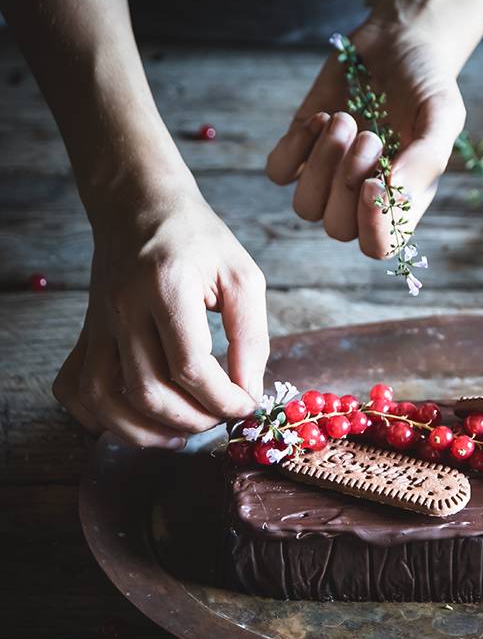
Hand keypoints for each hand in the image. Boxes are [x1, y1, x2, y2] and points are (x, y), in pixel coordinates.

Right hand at [53, 182, 268, 447]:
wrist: (140, 205)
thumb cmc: (199, 240)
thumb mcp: (242, 277)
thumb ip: (251, 337)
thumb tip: (249, 392)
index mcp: (166, 287)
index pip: (191, 366)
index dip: (224, 399)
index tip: (247, 405)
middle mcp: (123, 308)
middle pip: (148, 391)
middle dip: (193, 419)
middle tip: (222, 417)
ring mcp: (97, 324)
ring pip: (105, 399)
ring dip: (147, 431)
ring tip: (185, 433)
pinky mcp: (86, 333)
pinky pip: (75, 388)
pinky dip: (99, 418)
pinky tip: (137, 421)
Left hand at [266, 20, 465, 258]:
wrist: (399, 44)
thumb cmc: (426, 86)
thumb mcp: (443, 116)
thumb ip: (426, 158)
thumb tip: (393, 194)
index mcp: (400, 205)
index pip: (377, 246)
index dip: (371, 225)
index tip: (373, 182)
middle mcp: (361, 201)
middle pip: (337, 229)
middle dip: (347, 182)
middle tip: (370, 135)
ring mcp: (328, 178)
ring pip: (305, 207)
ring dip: (321, 164)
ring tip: (345, 120)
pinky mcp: (301, 150)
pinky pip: (279, 172)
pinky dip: (295, 145)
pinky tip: (321, 118)